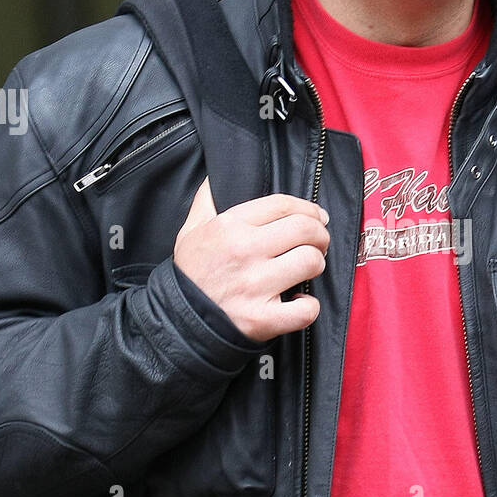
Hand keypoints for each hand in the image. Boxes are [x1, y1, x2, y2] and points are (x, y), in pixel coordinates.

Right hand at [173, 179, 329, 343]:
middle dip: (320, 234)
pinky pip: (306, 309)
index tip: (317, 216)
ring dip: (316, 265)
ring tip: (306, 269)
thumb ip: (207, 200)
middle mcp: (244, 252)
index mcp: (229, 227)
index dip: (308, 208)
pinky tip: (299, 302)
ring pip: (311, 262)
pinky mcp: (263, 319)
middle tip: (318, 243)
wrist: (176, 321)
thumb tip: (217, 175)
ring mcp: (255, 286)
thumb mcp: (191, 230)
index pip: (283, 205)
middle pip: (305, 229)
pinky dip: (309, 307)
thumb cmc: (190, 274)